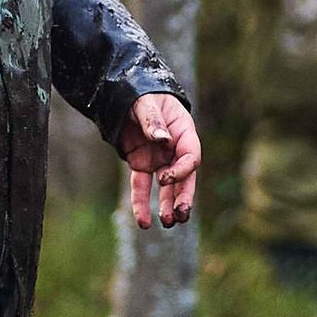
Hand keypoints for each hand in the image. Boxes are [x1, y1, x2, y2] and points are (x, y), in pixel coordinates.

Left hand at [117, 92, 199, 229]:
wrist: (126, 93)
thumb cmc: (142, 94)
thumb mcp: (146, 102)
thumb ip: (153, 120)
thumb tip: (162, 138)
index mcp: (183, 132)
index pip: (190, 157)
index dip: (181, 170)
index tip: (164, 178)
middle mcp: (174, 149)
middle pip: (184, 178)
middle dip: (184, 197)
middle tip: (181, 215)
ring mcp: (159, 159)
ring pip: (167, 187)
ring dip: (168, 205)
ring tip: (168, 223)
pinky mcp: (142, 164)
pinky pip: (142, 187)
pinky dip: (141, 204)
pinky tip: (143, 222)